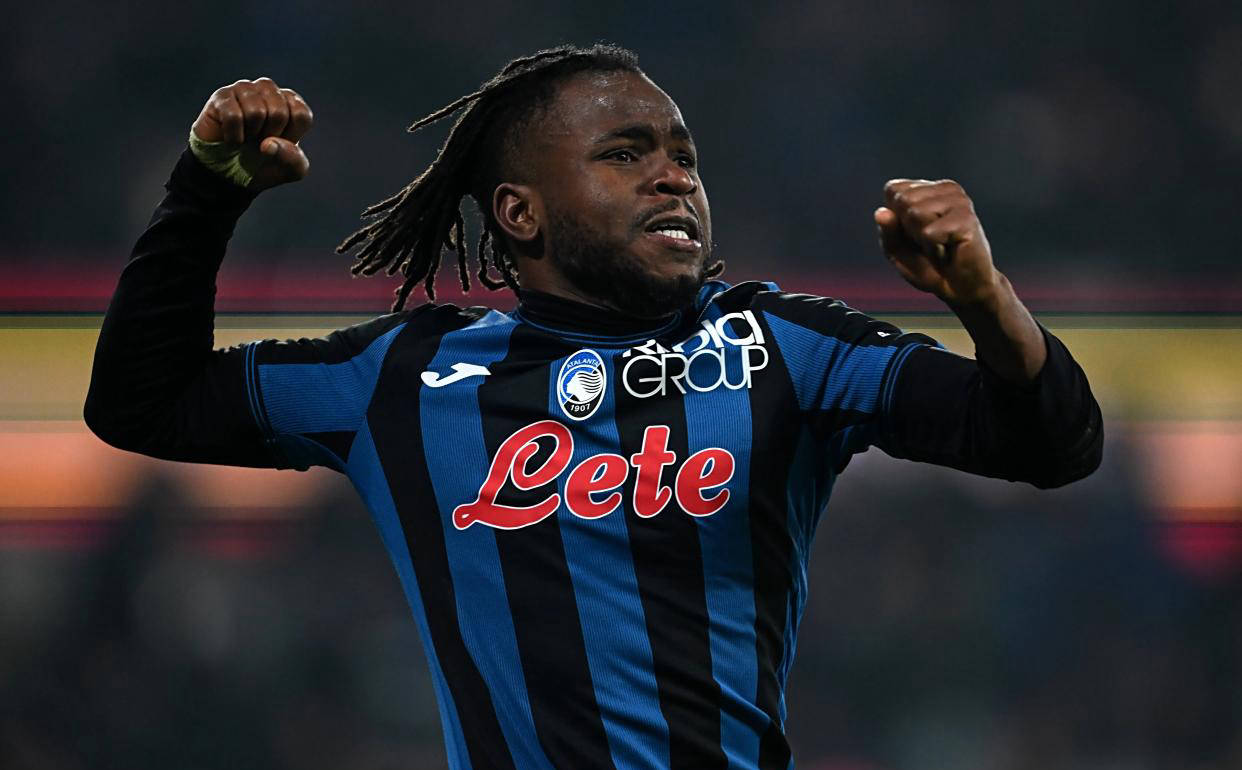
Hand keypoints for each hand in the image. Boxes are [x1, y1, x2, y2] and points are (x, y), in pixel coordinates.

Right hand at [190, 77, 312, 190]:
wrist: (228, 171)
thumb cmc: (263, 164)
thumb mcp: (289, 170)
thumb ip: (293, 160)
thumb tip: (269, 144)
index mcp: (290, 102)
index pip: (301, 115)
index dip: (290, 137)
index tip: (279, 142)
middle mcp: (268, 90)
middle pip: (279, 112)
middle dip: (269, 136)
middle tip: (259, 139)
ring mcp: (244, 89)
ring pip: (255, 112)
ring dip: (250, 135)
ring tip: (246, 136)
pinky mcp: (222, 96)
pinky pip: (233, 116)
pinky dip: (233, 136)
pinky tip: (232, 138)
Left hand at [874, 179, 999, 305]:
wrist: (961, 289)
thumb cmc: (930, 266)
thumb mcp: (898, 250)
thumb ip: (888, 231)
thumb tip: (881, 213)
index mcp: (929, 189)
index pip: (893, 190)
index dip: (895, 219)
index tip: (914, 234)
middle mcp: (946, 189)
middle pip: (902, 200)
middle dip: (908, 230)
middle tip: (929, 243)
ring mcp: (959, 201)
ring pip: (915, 214)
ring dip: (921, 240)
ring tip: (940, 247)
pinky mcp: (966, 219)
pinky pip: (929, 233)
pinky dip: (933, 250)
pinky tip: (948, 252)